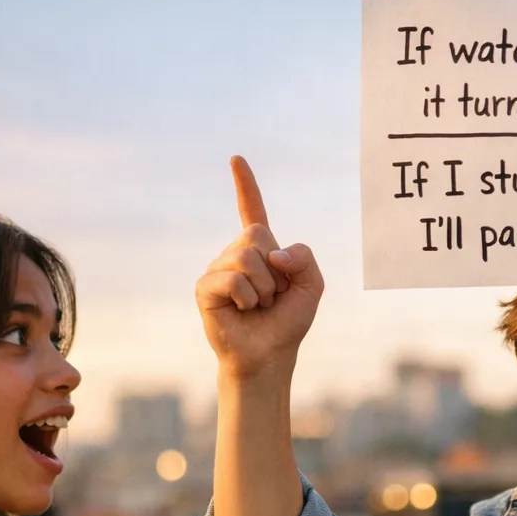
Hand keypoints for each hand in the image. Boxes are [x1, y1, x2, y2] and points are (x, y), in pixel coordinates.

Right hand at [195, 156, 323, 380]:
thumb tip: (273, 253)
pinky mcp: (205, 287)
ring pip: (245, 257)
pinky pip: (232, 279)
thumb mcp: (312, 286)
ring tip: (259, 306)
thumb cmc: (288, 322)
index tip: (236, 159)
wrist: (269, 356)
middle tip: (273, 296)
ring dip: (264, 288)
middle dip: (275, 269)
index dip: (245, 186)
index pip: (253, 211)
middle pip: (256, 235)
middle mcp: (235, 254)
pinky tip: (243, 311)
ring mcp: (218, 268)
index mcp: (262, 249)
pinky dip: (247, 298)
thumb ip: (304, 258)